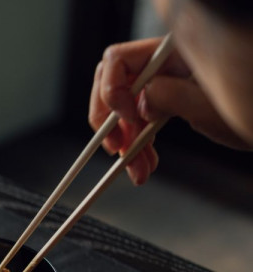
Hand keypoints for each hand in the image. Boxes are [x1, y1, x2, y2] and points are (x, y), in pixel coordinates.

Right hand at [89, 37, 250, 184]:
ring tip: (137, 169)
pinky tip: (144, 162)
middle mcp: (163, 64)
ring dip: (125, 141)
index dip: (111, 91)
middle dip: (110, 121)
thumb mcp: (210, 106)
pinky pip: (140, 119)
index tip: (126, 120)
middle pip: (113, 85)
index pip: (118, 59)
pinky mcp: (168, 100)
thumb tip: (140, 102)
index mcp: (173, 53)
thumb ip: (171, 96)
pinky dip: (137, 143)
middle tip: (116, 148)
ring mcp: (165, 82)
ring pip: (125, 108)